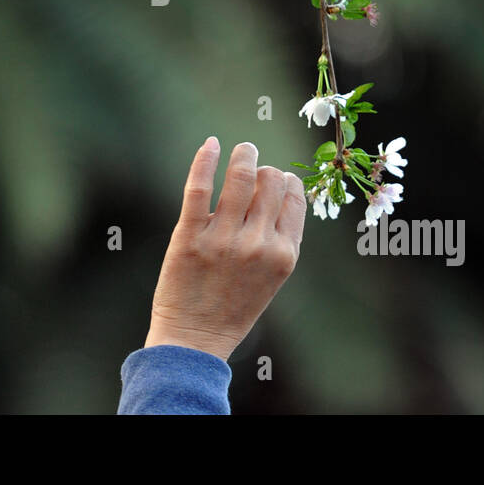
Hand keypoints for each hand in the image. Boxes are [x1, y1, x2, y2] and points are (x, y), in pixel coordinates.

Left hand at [143, 137, 306, 361]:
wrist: (194, 340)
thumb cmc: (233, 308)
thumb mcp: (271, 277)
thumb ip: (278, 238)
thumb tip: (280, 190)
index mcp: (284, 254)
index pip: (294, 197)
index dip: (286, 181)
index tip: (276, 178)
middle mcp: (257, 244)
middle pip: (270, 182)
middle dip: (264, 168)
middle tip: (253, 163)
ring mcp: (223, 239)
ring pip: (240, 177)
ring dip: (243, 155)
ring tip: (241, 148)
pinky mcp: (189, 236)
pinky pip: (199, 187)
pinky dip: (206, 160)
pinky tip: (211, 145)